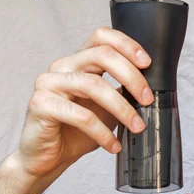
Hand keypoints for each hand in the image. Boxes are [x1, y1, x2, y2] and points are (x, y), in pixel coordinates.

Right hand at [16, 27, 153, 177]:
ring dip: (121, 107)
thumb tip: (153, 90)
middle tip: (148, 99)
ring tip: (137, 127)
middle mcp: (62, 66)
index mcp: (79, 62)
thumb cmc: (77, 131)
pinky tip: (113, 145)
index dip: (127, 44)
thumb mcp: (107, 108)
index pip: (102, 37)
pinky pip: (80, 115)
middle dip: (131, 77)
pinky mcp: (41, 105)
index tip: (148, 63)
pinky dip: (102, 132)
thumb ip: (123, 93)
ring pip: (92, 84)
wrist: (48, 157)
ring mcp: (48, 83)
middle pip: (101, 55)